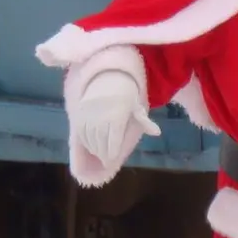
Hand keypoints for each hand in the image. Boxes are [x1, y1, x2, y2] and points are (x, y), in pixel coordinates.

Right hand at [70, 70, 158, 185]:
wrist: (108, 77)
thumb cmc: (126, 93)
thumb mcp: (137, 105)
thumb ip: (144, 121)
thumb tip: (156, 133)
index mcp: (117, 117)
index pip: (113, 140)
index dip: (111, 153)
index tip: (111, 160)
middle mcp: (101, 118)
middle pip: (100, 142)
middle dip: (102, 153)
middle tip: (105, 160)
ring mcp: (89, 116)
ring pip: (90, 138)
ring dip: (93, 148)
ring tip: (98, 153)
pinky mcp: (80, 113)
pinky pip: (81, 131)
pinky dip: (84, 140)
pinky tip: (89, 144)